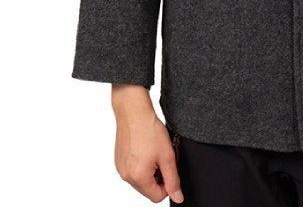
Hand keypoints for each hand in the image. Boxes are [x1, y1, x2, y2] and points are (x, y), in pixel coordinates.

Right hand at [112, 85, 183, 203]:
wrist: (133, 111)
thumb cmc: (149, 130)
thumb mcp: (167, 156)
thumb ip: (173, 180)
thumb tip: (178, 197)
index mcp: (138, 177)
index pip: (157, 197)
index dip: (168, 184)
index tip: (171, 168)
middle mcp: (126, 176)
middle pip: (148, 189)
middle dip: (159, 176)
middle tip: (164, 157)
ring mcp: (120, 168)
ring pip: (141, 180)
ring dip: (151, 170)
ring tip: (155, 152)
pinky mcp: (118, 160)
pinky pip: (133, 170)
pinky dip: (142, 164)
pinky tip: (146, 148)